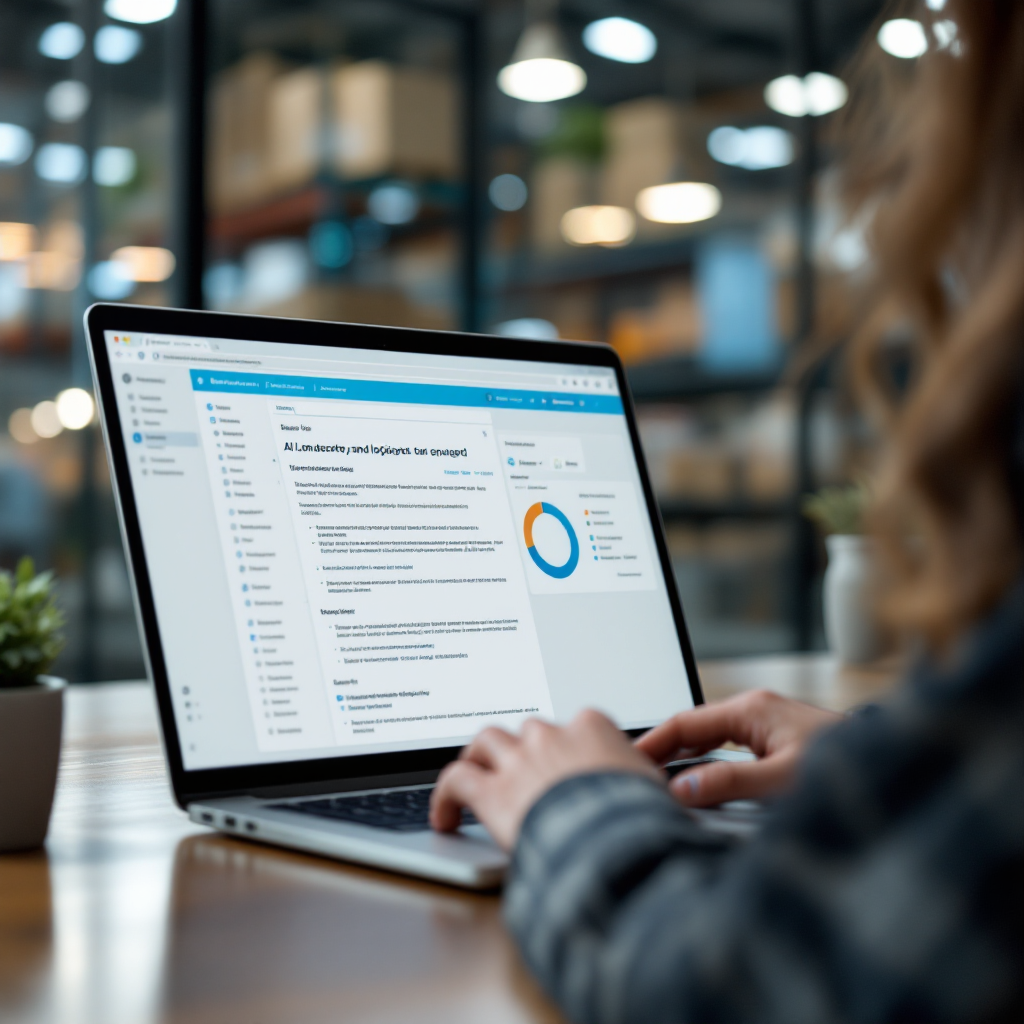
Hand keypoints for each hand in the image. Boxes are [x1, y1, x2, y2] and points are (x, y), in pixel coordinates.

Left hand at [430, 710, 662, 850]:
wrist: (615, 837)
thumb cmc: (639, 817)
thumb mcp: (651, 789)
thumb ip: (638, 780)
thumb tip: (648, 793)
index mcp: (593, 728)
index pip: (577, 725)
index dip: (570, 746)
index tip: (570, 764)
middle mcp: (551, 736)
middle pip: (529, 731)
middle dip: (524, 748)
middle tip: (521, 770)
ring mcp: (518, 759)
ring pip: (487, 740)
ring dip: (481, 757)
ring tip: (476, 777)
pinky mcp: (491, 791)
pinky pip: (456, 779)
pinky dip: (446, 796)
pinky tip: (445, 818)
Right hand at [636, 690, 839, 807]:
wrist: (890, 764)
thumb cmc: (844, 767)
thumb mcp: (783, 780)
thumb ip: (730, 783)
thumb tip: (682, 789)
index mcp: (750, 709)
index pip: (684, 722)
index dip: (651, 743)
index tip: (626, 761)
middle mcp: (753, 709)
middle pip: (692, 728)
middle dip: (662, 750)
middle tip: (633, 775)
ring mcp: (764, 722)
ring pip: (709, 738)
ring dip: (683, 757)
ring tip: (656, 781)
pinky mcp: (774, 739)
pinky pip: (726, 746)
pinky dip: (705, 761)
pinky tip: (697, 781)